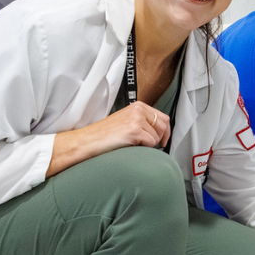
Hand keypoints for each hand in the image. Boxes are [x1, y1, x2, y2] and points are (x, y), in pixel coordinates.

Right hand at [48, 101, 169, 175]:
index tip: (163, 140)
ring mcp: (137, 119)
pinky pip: (151, 143)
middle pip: (164, 125)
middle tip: (151, 145)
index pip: (163, 117)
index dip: (166, 131)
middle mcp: (139, 110)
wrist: (88, 141)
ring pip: (157, 137)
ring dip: (149, 144)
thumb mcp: (126, 121)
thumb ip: (142, 122)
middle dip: (160, 138)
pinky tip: (131, 146)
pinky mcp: (135, 130)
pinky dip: (144, 149)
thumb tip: (160, 132)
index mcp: (138, 106)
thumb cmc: (104, 135)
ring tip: (134, 145)